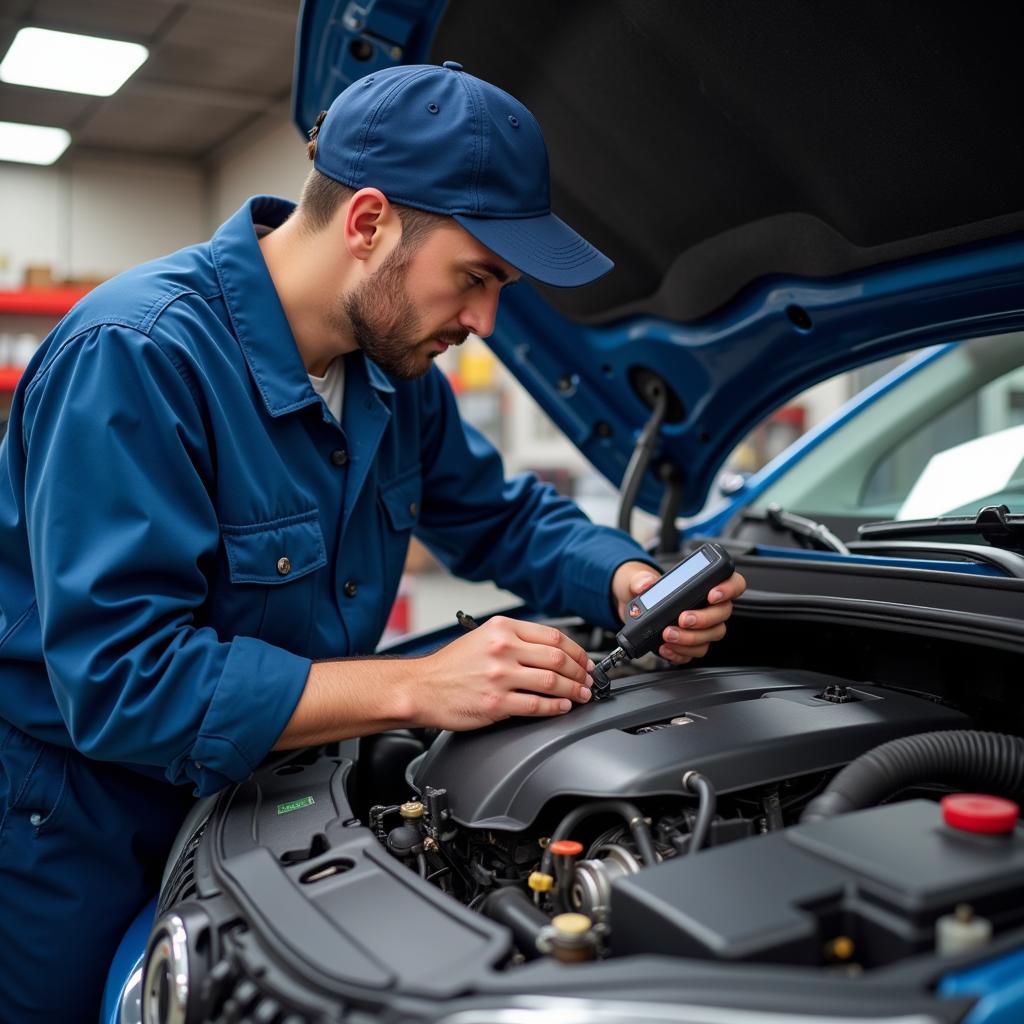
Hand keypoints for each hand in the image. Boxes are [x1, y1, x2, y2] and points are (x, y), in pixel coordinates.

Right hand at [416, 616, 593, 729]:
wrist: (421, 687)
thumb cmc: (450, 666)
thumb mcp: (482, 637)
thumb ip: (514, 639)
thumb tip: (550, 650)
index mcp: (501, 628)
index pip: (552, 636)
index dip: (576, 650)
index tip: (584, 660)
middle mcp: (502, 649)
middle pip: (557, 658)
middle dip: (580, 671)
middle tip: (588, 680)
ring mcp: (499, 676)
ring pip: (551, 681)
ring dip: (573, 690)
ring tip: (581, 695)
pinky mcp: (496, 703)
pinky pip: (536, 705)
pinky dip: (555, 707)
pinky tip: (562, 707)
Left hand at [611, 559, 746, 664]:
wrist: (631, 608)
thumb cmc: (643, 588)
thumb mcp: (638, 577)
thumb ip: (641, 578)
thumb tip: (645, 584)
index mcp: (705, 583)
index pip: (733, 584)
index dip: (728, 589)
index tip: (712, 595)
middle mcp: (709, 606)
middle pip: (722, 614)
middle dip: (703, 618)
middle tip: (682, 619)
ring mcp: (702, 627)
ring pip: (710, 636)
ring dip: (690, 638)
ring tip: (667, 634)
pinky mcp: (690, 643)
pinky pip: (694, 652)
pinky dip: (680, 652)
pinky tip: (664, 648)